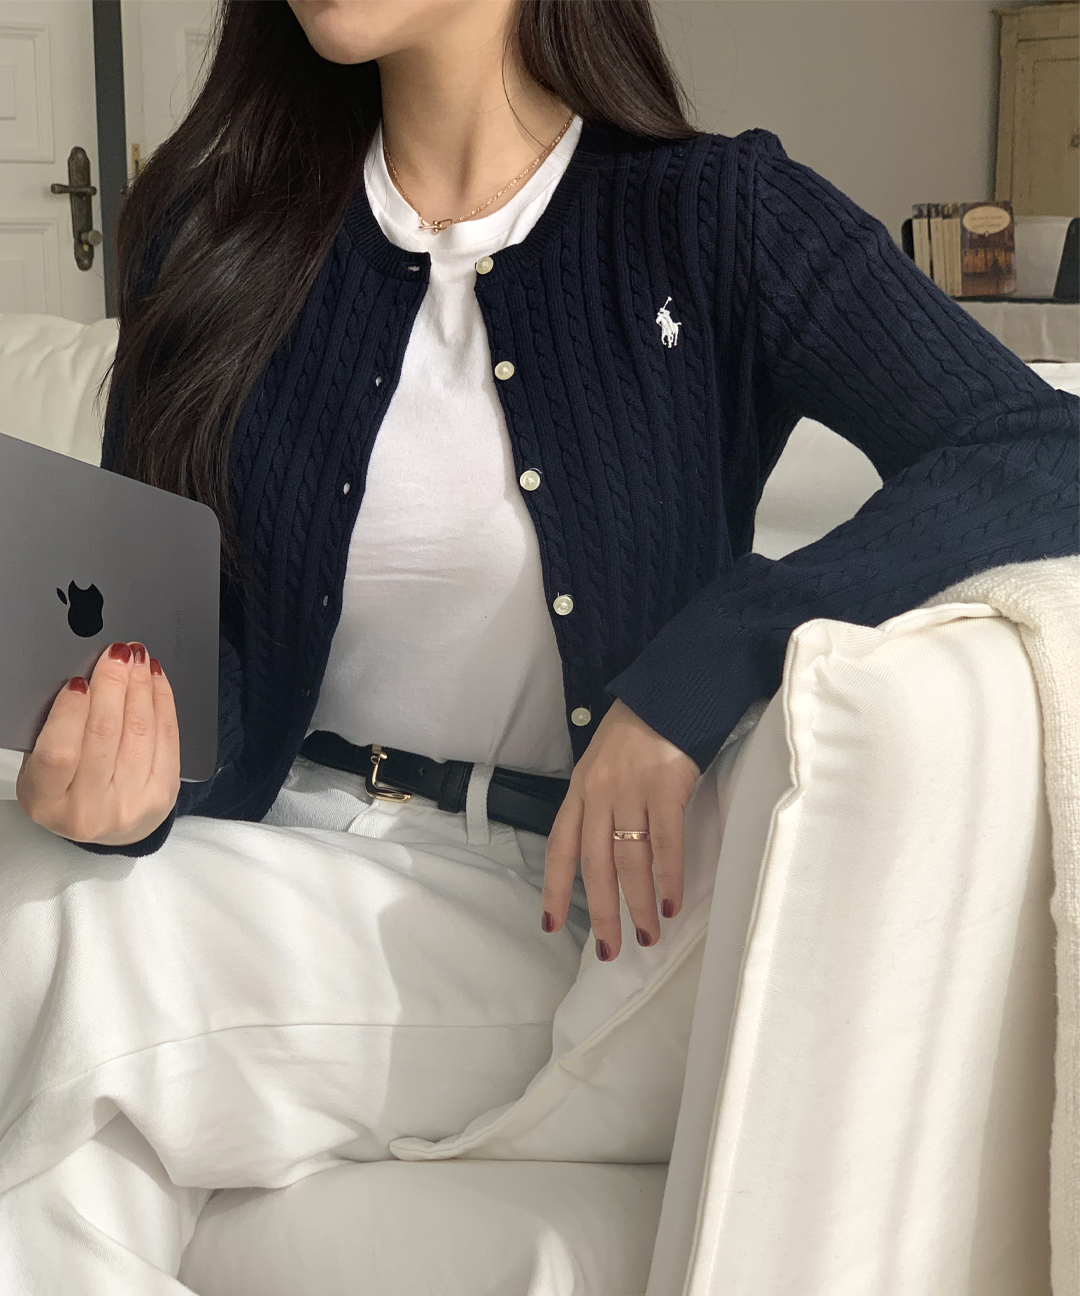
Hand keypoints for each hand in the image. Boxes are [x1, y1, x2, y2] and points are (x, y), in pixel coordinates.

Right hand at [17, 642, 180, 845]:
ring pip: (141, 731)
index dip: (71, 713)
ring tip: (137, 658)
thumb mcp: (42, 767)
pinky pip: (167, 737)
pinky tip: (155, 680)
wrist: (109, 829)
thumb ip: (55, 731)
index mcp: (47, 800)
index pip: (61, 753)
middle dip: (113, 685)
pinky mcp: (164, 794)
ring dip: (140, 686)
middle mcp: (90, 808)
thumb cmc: (67, 788)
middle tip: (117, 654)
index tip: (79, 681)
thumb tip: (80, 681)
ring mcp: (132, 804)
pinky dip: (162, 701)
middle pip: (106, 734)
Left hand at [542, 698, 699, 960]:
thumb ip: (601, 802)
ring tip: (649, 935)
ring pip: (630, 860)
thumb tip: (609, 851)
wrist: (670, 691)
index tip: (551, 925)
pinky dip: (668, 877)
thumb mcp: (604, 763)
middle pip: (595, 865)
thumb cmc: (640, 729)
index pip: (560, 846)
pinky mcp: (666, 786)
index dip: (553, 888)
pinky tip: (673, 902)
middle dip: (602, 913)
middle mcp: (599, 794)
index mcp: (580, 790)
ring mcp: (632, 790)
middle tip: (611, 951)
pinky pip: (665, 842)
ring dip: (640, 903)